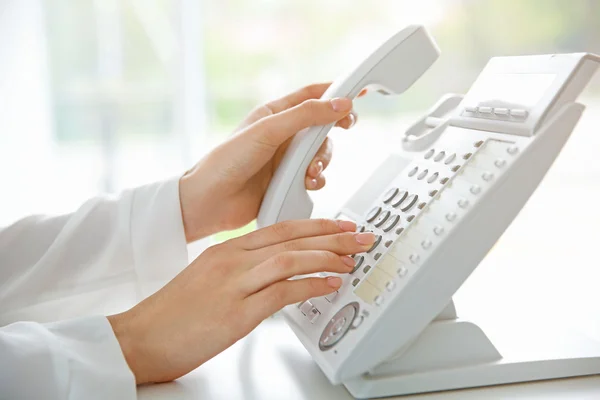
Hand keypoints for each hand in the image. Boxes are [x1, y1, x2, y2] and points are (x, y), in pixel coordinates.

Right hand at [107, 219, 375, 383]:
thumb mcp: (209, 278)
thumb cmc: (173, 313)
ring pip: (290, 258)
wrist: (140, 337)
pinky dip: (311, 285)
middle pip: (292, 238)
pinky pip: (282, 292)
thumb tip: (278, 272)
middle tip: (361, 236)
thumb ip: (243, 269)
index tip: (340, 226)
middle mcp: (232, 260)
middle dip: (332, 236)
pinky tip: (330, 284)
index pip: (280, 228)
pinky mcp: (235, 312)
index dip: (315, 226)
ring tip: (353, 259)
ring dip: (327, 257)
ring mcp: (233, 284)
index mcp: (226, 249)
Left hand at [179, 83, 359, 241]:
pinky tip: (307, 184)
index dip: (336, 92)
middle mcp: (281, 135)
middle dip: (332, 131)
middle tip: (346, 128)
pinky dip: (316, 180)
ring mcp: (285, 159)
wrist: (211, 202)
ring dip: (322, 161)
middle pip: (322, 126)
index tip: (357, 91)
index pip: (312, 95)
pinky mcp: (287, 181)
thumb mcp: (268, 130)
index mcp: (274, 114)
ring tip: (310, 172)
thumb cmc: (227, 162)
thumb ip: (305, 115)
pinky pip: (314, 176)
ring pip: (320, 153)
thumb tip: (339, 103)